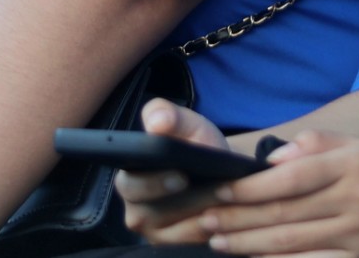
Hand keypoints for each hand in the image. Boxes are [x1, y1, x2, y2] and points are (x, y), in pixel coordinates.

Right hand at [118, 100, 238, 242]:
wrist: (220, 172)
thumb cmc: (199, 147)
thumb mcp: (188, 125)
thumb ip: (169, 115)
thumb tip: (156, 122)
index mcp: (129, 178)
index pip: (131, 186)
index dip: (154, 183)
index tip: (181, 176)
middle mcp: (136, 210)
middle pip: (151, 215)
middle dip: (187, 202)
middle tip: (217, 189)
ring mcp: (155, 233)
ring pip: (177, 231)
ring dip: (205, 214)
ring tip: (229, 198)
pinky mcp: (175, 247)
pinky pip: (192, 243)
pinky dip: (212, 230)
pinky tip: (228, 214)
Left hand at [168, 130, 358, 257]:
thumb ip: (317, 145)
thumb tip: (273, 158)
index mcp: (353, 165)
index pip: (293, 176)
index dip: (252, 186)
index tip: (219, 188)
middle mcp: (356, 201)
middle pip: (287, 213)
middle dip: (239, 218)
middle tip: (204, 218)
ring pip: (294, 243)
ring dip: (250, 244)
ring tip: (219, 240)